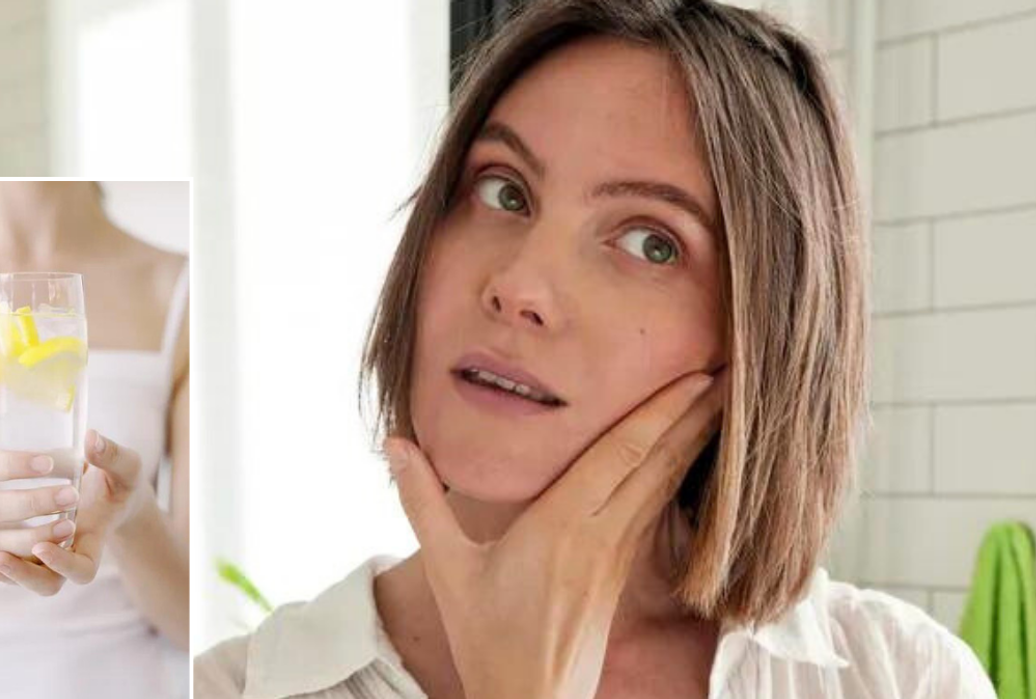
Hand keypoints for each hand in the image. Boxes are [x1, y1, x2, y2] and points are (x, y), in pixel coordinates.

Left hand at [0, 429, 147, 594]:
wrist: (112, 497)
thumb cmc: (119, 482)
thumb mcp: (125, 467)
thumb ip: (111, 455)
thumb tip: (91, 438)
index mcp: (95, 540)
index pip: (82, 569)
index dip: (62, 563)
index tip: (43, 543)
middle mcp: (71, 555)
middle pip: (48, 583)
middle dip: (20, 574)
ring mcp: (49, 556)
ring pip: (25, 578)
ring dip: (3, 572)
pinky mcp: (32, 550)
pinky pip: (12, 568)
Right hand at [385, 367, 727, 698]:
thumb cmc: (486, 639)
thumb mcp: (447, 569)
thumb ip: (422, 500)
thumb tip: (396, 441)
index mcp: (560, 526)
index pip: (623, 454)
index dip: (662, 410)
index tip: (694, 375)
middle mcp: (599, 536)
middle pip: (659, 464)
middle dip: (697, 415)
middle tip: (729, 371)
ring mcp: (617, 559)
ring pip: (665, 488)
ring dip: (694, 443)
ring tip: (720, 404)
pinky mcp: (621, 577)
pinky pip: (657, 515)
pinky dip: (676, 479)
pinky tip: (686, 462)